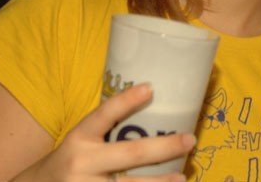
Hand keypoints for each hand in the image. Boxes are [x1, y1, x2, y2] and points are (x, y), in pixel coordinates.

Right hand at [12, 83, 193, 181]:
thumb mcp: (80, 142)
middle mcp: (82, 164)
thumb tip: (151, 105)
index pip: (102, 115)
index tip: (151, 87)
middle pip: (131, 154)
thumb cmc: (70, 162)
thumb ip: (106, 131)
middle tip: (190, 140)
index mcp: (79, 139)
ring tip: (182, 177)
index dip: (126, 101)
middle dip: (164, 147)